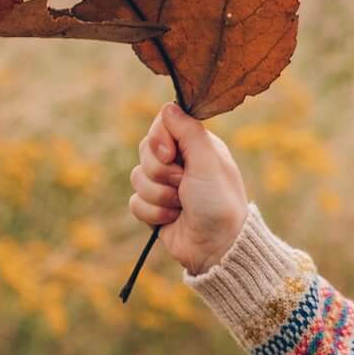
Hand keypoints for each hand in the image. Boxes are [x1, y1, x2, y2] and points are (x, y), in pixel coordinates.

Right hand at [129, 101, 248, 275]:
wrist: (216, 247)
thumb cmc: (218, 202)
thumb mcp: (208, 160)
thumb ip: (189, 131)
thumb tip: (169, 106)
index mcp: (197, 146)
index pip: (162, 125)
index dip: (159, 140)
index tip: (170, 155)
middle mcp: (181, 163)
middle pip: (145, 150)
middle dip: (160, 172)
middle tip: (182, 184)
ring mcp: (167, 186)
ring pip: (137, 177)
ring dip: (159, 195)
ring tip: (180, 205)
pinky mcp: (156, 208)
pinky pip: (135, 202)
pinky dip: (153, 213)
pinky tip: (172, 219)